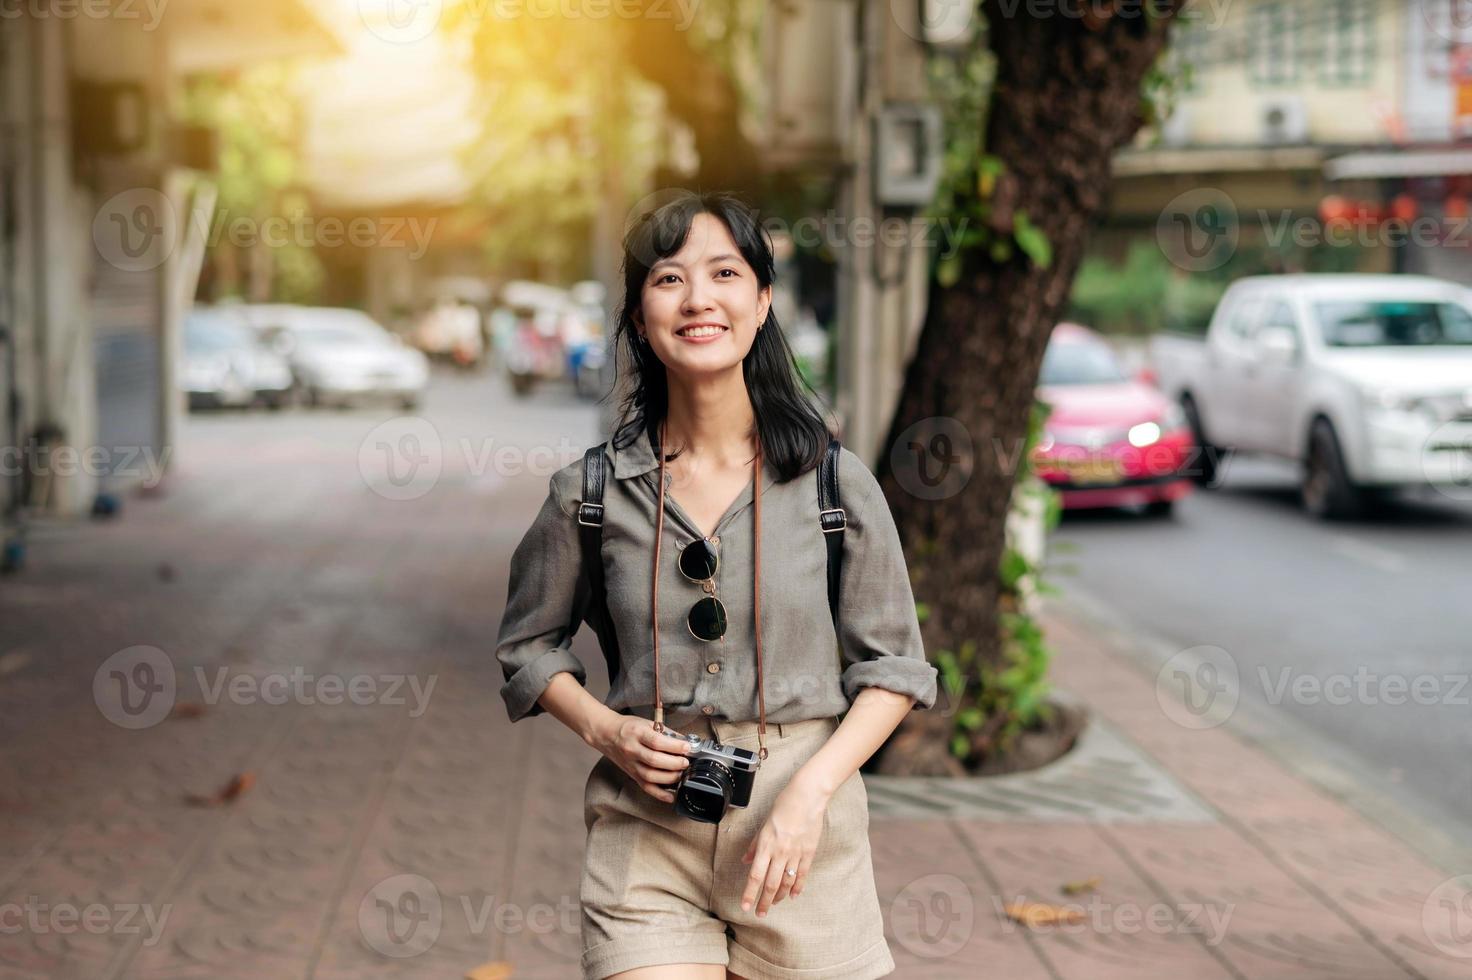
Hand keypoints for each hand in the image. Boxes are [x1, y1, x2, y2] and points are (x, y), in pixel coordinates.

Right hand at [591, 715, 691, 802]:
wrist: (606, 734)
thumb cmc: (627, 727)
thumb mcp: (647, 723)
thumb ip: (666, 732)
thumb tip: (684, 742)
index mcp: (636, 733)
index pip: (657, 742)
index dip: (674, 746)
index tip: (686, 747)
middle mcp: (632, 750)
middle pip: (654, 760)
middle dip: (674, 763)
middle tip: (685, 762)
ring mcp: (631, 764)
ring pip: (650, 776)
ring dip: (669, 777)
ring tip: (680, 773)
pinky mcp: (632, 774)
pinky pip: (646, 787)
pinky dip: (659, 794)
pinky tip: (671, 795)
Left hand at [740, 775, 829, 915]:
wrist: (807, 797)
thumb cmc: (783, 806)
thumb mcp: (764, 825)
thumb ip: (755, 845)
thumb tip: (746, 861)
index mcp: (766, 845)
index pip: (755, 876)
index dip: (749, 893)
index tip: (745, 906)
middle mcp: (780, 852)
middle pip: (771, 884)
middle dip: (764, 902)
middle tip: (760, 914)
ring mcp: (796, 854)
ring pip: (786, 882)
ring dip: (779, 896)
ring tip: (773, 905)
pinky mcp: (809, 853)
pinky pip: (802, 875)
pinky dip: (797, 887)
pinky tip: (793, 895)